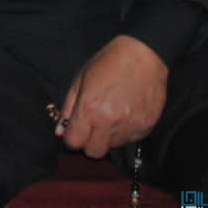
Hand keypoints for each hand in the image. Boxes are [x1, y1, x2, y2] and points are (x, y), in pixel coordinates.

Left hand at [56, 35, 168, 158]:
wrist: (144, 55)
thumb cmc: (109, 63)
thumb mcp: (80, 80)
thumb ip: (68, 108)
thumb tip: (60, 131)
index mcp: (89, 108)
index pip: (74, 142)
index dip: (71, 138)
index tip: (74, 130)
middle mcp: (109, 121)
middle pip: (94, 152)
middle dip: (89, 143)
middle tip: (91, 127)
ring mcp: (130, 125)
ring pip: (113, 147)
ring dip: (108, 137)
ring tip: (110, 116)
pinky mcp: (146, 126)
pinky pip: (130, 140)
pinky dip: (125, 132)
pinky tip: (125, 114)